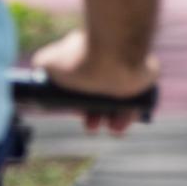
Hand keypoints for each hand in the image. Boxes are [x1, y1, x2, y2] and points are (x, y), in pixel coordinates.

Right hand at [30, 28, 158, 134]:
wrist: (113, 55)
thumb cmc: (78, 58)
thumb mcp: (47, 62)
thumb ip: (42, 65)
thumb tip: (41, 71)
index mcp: (85, 57)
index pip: (81, 83)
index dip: (75, 101)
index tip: (73, 111)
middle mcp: (107, 63)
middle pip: (100, 96)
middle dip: (94, 114)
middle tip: (91, 126)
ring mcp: (127, 71)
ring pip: (119, 102)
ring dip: (113, 119)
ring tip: (112, 130)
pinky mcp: (145, 79)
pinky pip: (138, 102)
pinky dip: (130, 115)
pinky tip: (121, 125)